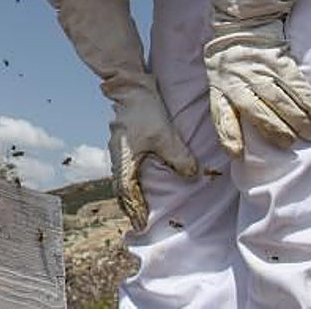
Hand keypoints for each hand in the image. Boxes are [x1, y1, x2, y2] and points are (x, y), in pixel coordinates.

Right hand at [106, 72, 197, 230]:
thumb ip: (178, 157)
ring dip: (128, 195)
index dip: (134, 209)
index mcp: (123, 159)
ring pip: (121, 179)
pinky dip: (129, 182)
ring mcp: (118, 149)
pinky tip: (138, 183)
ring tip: (137, 209)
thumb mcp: (165, 135)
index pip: (127, 191)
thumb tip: (192, 175)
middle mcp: (117, 156)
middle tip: (138, 223)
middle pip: (120, 188)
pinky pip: (124, 169)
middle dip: (129, 206)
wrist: (130, 86)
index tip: (141, 224)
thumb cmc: (145, 111)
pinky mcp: (123, 143)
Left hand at [204, 20, 310, 156]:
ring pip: (278, 98)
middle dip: (275, 129)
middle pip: (257, 110)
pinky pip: (295, 83)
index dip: (229, 134)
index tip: (237, 152)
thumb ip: (227, 109)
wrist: (238, 28)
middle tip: (291, 143)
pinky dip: (308, 100)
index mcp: (220, 88)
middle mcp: (237, 80)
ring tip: (310, 133)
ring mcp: (258, 69)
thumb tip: (237, 146)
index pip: (221, 115)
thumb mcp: (219, 85)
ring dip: (297, 118)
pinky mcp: (277, 59)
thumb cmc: (229, 66)